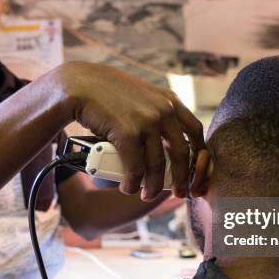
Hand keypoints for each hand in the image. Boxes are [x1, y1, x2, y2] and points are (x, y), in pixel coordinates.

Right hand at [54, 61, 206, 199]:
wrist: (79, 84)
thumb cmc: (108, 93)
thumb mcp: (143, 96)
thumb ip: (157, 112)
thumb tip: (166, 142)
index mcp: (170, 100)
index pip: (195, 131)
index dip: (198, 155)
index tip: (194, 171)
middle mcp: (164, 110)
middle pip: (181, 153)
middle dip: (181, 178)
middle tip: (179, 193)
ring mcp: (147, 121)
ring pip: (157, 166)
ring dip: (153, 186)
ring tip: (146, 195)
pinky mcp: (128, 134)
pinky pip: (135, 168)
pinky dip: (132, 183)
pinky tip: (128, 187)